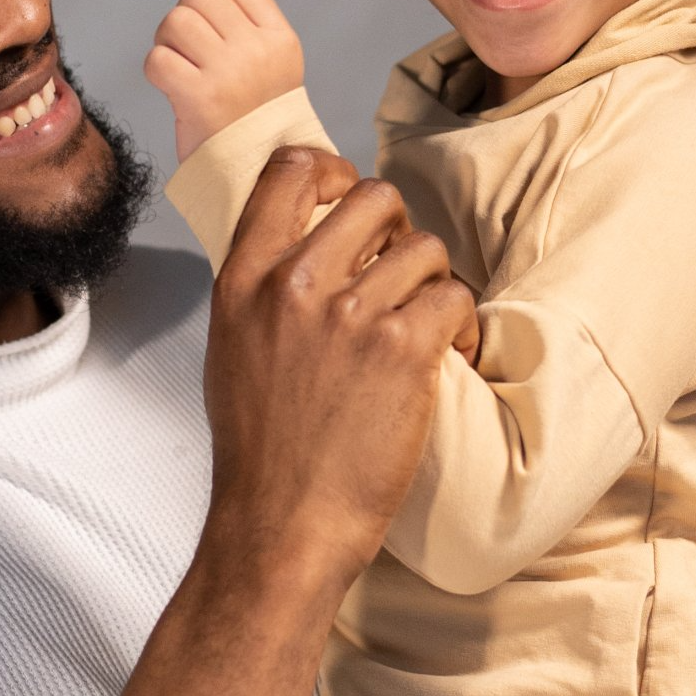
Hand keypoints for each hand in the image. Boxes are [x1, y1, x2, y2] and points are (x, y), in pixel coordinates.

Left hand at [145, 0, 303, 161]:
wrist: (259, 176)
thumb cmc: (254, 118)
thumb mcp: (271, 66)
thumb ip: (247, 26)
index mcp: (281, 39)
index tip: (214, 30)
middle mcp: (259, 51)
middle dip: (185, 19)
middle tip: (190, 52)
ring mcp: (231, 73)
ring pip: (176, 20)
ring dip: (167, 41)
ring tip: (180, 67)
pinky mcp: (200, 98)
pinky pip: (157, 59)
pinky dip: (157, 71)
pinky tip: (172, 88)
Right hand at [202, 147, 475, 584]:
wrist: (283, 526)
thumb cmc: (260, 452)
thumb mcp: (231, 348)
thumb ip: (262, 289)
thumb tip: (303, 245)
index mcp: (244, 280)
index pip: (288, 169)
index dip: (331, 169)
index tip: (348, 194)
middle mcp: (294, 285)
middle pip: (374, 196)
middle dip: (399, 230)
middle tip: (401, 274)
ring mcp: (351, 315)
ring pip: (425, 248)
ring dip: (435, 284)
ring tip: (426, 328)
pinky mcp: (405, 349)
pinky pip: (455, 296)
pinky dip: (464, 326)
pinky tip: (450, 356)